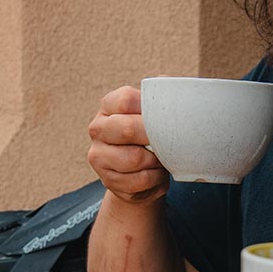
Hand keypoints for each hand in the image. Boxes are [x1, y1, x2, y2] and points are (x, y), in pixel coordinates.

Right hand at [87, 85, 168, 205]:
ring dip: (156, 161)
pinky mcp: (108, 180)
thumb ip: (163, 97)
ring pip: (134, 159)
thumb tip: (174, 91)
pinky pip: (139, 180)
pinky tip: (156, 174)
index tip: (165, 117)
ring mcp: (99, 156)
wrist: (142, 174)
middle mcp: (98, 128)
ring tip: (162, 159)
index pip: (126, 99)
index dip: (150, 109)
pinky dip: (155, 178)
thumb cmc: (152, 137)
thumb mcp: (156, 113)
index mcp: (109, 105)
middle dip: (155, 137)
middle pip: (128, 129)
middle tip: (169, 141)